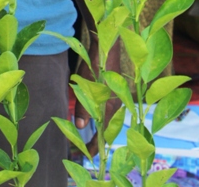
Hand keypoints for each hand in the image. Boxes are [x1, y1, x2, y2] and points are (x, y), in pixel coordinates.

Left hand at [74, 39, 120, 156]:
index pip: (104, 133)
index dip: (94, 145)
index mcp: (112, 105)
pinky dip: (102, 120)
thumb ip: (84, 106)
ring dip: (100, 131)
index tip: (87, 155)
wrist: (108, 43)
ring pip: (108, 121)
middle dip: (97, 141)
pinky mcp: (115, 91)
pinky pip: (109, 112)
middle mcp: (118, 104)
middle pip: (108, 130)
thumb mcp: (87, 85)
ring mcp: (118, 97)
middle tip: (86, 150)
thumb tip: (81, 126)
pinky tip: (96, 120)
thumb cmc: (97, 63)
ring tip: (90, 139)